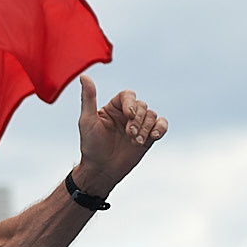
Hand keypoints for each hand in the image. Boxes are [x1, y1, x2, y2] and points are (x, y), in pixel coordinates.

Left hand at [75, 76, 166, 193]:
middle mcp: (127, 114)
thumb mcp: (87, 121)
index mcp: (113, 107)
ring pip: (152, 115)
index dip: (130, 103)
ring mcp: (138, 125)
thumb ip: (88, 98)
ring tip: (136, 141)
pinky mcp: (148, 137)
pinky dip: (161, 128)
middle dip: (138, 119)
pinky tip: (154, 136)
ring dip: (146, 127)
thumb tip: (84, 76)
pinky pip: (162, 125)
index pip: (128, 95)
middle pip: (142, 105)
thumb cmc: (90, 146)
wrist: (101, 170)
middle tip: (129, 134)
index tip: (128, 115)